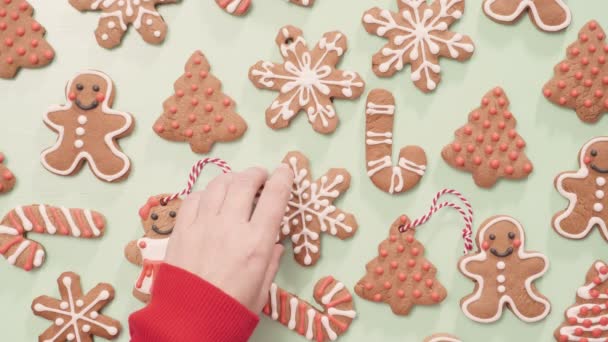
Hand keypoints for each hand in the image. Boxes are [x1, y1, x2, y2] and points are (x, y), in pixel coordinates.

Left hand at [164, 164, 293, 312]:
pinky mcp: (181, 229)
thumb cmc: (231, 309)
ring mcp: (203, 225)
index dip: (284, 178)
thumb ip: (270, 261)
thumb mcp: (262, 289)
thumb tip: (275, 244)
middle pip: (246, 182)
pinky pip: (194, 198)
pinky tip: (210, 199)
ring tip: (237, 183)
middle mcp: (230, 226)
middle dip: (257, 173)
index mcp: (256, 242)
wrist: (189, 323)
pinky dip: (207, 193)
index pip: (275, 197)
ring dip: (233, 178)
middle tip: (261, 176)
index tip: (286, 170)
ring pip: (219, 184)